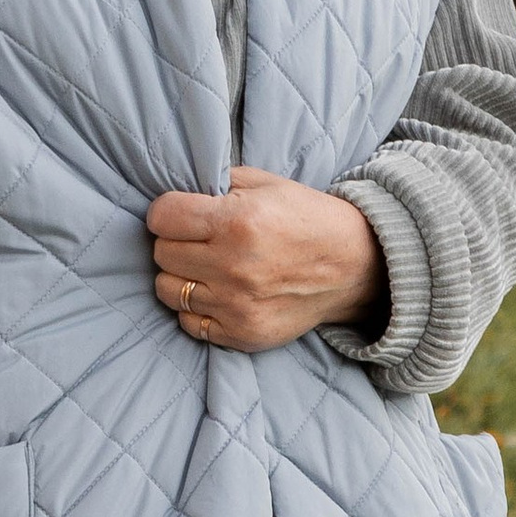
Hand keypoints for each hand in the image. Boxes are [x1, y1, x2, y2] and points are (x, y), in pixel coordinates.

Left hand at [147, 166, 385, 351]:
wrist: (353, 266)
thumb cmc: (307, 219)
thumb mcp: (266, 184)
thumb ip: (218, 182)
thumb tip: (177, 191)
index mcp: (236, 222)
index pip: (162, 217)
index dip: (166, 212)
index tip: (179, 214)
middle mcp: (233, 266)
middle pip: (161, 253)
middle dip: (174, 242)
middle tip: (197, 240)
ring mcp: (236, 305)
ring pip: (167, 290)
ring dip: (180, 276)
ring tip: (205, 267)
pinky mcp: (242, 334)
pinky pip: (189, 322)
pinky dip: (195, 309)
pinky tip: (216, 293)